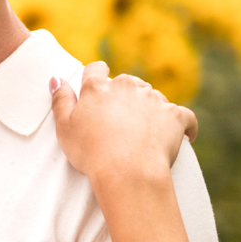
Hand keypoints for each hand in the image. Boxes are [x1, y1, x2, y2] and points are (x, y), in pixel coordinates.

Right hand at [50, 62, 196, 187]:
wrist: (127, 172)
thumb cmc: (91, 153)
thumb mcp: (64, 128)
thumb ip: (60, 100)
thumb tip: (56, 77)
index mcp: (99, 87)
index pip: (96, 69)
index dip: (96, 78)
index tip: (98, 93)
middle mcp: (128, 86)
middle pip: (127, 83)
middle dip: (125, 98)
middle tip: (120, 124)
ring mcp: (154, 99)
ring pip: (153, 98)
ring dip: (150, 111)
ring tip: (145, 136)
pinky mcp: (176, 115)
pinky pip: (184, 116)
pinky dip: (182, 125)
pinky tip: (182, 137)